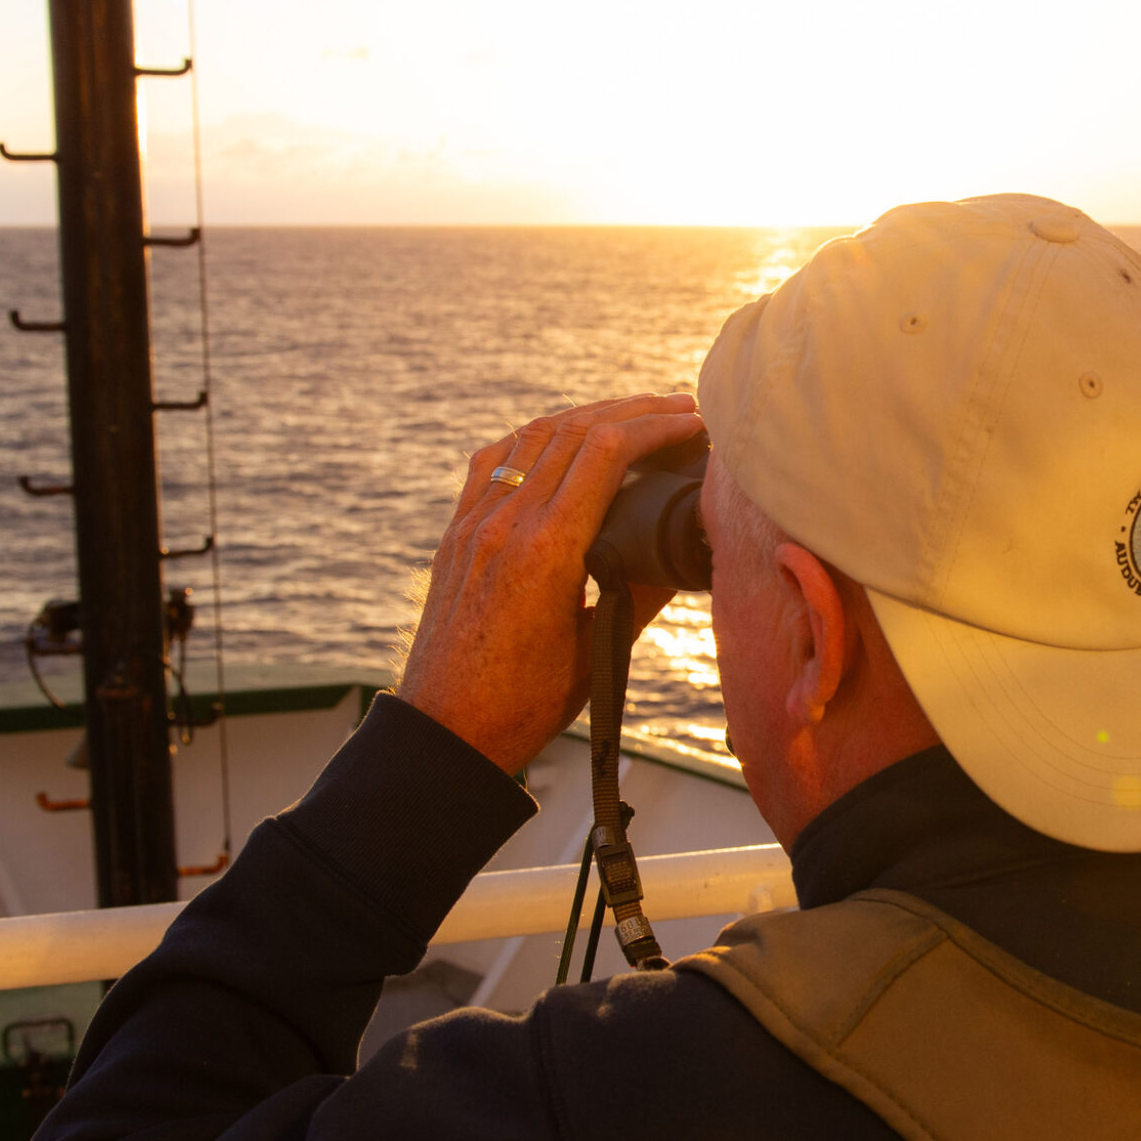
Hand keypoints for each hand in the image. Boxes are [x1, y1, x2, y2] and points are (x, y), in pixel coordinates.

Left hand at [397, 395, 701, 773]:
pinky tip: (561, 439)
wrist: (445, 732)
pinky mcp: (457, 533)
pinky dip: (537, 437)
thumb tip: (689, 547)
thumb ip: (644, 590)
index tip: (696, 423)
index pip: (606, 451)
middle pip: (575, 430)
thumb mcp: (599, 649)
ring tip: (632, 415)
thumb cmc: (524, 706)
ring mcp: (474, 523)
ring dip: (588, 415)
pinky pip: (496, 461)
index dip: (657, 426)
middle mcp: (505, 523)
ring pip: (534, 436)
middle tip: (681, 408)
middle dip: (634, 410)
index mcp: (546, 550)